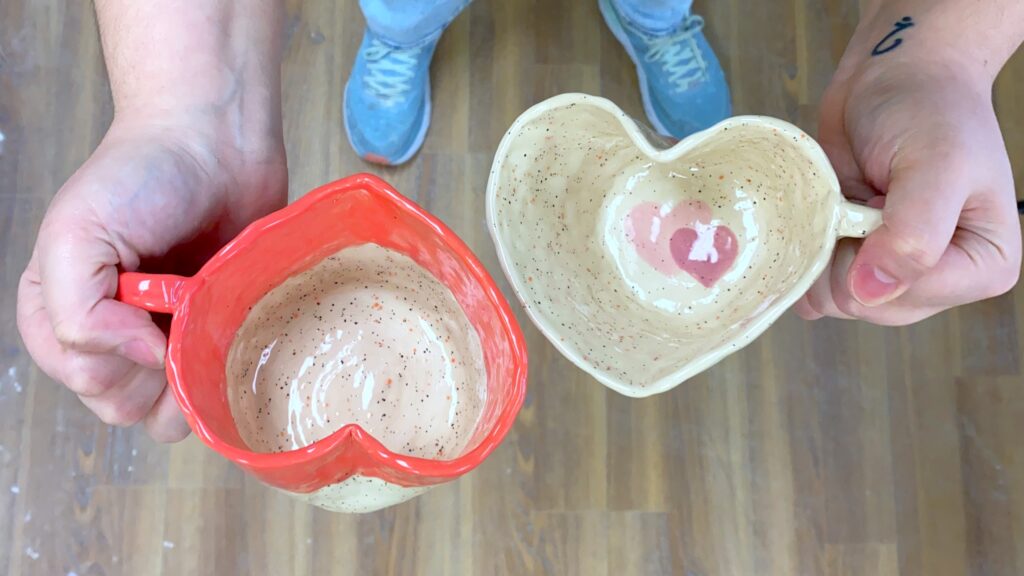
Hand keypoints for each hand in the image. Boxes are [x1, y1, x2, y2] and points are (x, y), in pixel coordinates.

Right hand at [17, 113, 285, 440]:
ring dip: (195, 383)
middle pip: (125, 404)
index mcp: (59, 315)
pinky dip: (230, 374)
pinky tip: (237, 335)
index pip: (82, 377)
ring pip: (171, 411)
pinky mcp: (217, 335)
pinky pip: (220, 387)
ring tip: (212, 328)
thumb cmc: (140, 176)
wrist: (215, 142)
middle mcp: (111, 335)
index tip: (147, 309)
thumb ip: (78, 313)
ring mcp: (167, 338)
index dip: (118, 358)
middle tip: (183, 319)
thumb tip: (140, 359)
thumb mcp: (76, 234)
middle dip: (157, 375)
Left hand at [796, 29, 1020, 324]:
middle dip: (844, 257)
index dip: (873, 259)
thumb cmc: (927, 109)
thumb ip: (913, 233)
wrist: (892, 78)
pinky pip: (812, 286)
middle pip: (869, 308)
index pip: (911, 297)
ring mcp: (891, 275)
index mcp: (984, 266)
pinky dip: (803, 253)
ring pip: (835, 301)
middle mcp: (940, 281)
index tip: (874, 204)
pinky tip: (819, 216)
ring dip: (821, 251)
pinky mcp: (850, 262)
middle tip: (855, 200)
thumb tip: (871, 292)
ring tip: (842, 202)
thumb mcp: (936, 163)